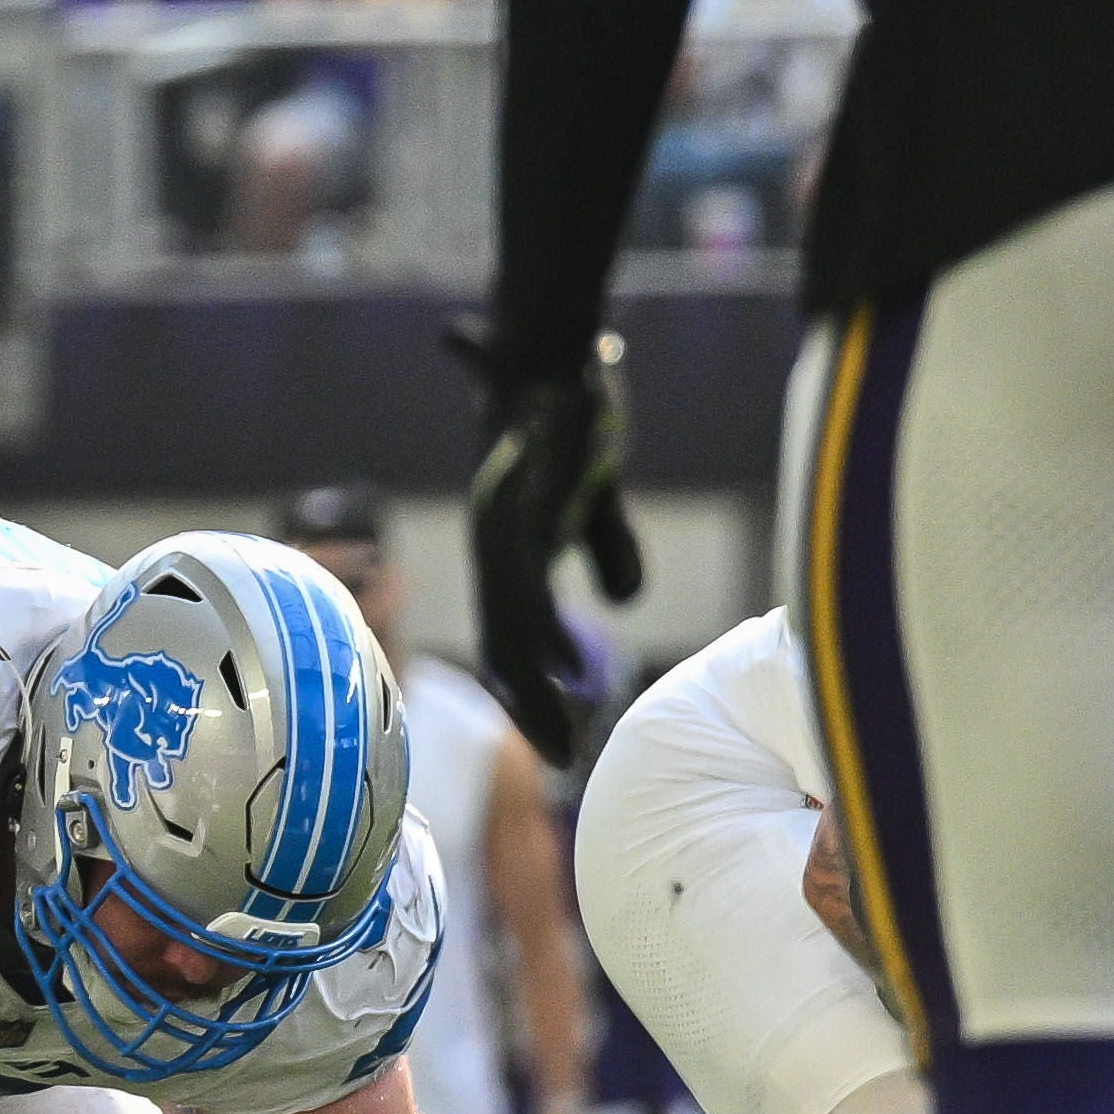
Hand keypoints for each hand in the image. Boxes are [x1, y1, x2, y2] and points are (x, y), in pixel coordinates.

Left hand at [449, 316, 637, 764]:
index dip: (530, 692)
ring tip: (561, 736)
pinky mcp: (520, 503)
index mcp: (509, 553)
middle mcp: (493, 546)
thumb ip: (605, 549)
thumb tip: (620, 602)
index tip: (562, 741)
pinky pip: (526, 576)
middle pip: (502, 646)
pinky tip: (567, 670)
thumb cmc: (569, 424)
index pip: (510, 640)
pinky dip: (542, 630)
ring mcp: (501, 526)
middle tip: (566, 758)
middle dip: (531, 707)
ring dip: (534, 686)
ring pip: (509, 625)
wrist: (549, 355)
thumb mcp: (593, 500)